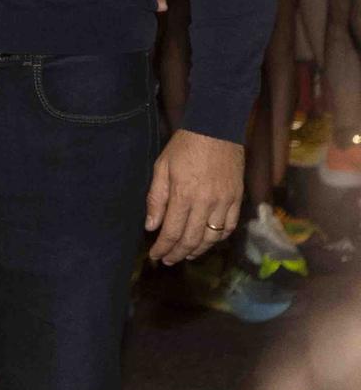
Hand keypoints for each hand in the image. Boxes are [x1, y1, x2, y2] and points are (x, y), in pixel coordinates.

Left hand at [145, 128, 242, 263]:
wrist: (216, 129)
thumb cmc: (184, 147)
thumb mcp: (161, 167)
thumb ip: (156, 199)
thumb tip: (151, 226)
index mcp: (183, 195)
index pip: (171, 232)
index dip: (163, 248)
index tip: (155, 256)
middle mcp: (205, 203)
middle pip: (191, 239)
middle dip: (178, 253)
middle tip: (168, 260)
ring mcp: (224, 203)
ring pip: (212, 238)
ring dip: (198, 250)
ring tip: (186, 255)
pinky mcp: (237, 199)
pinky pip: (230, 227)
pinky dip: (219, 239)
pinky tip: (209, 242)